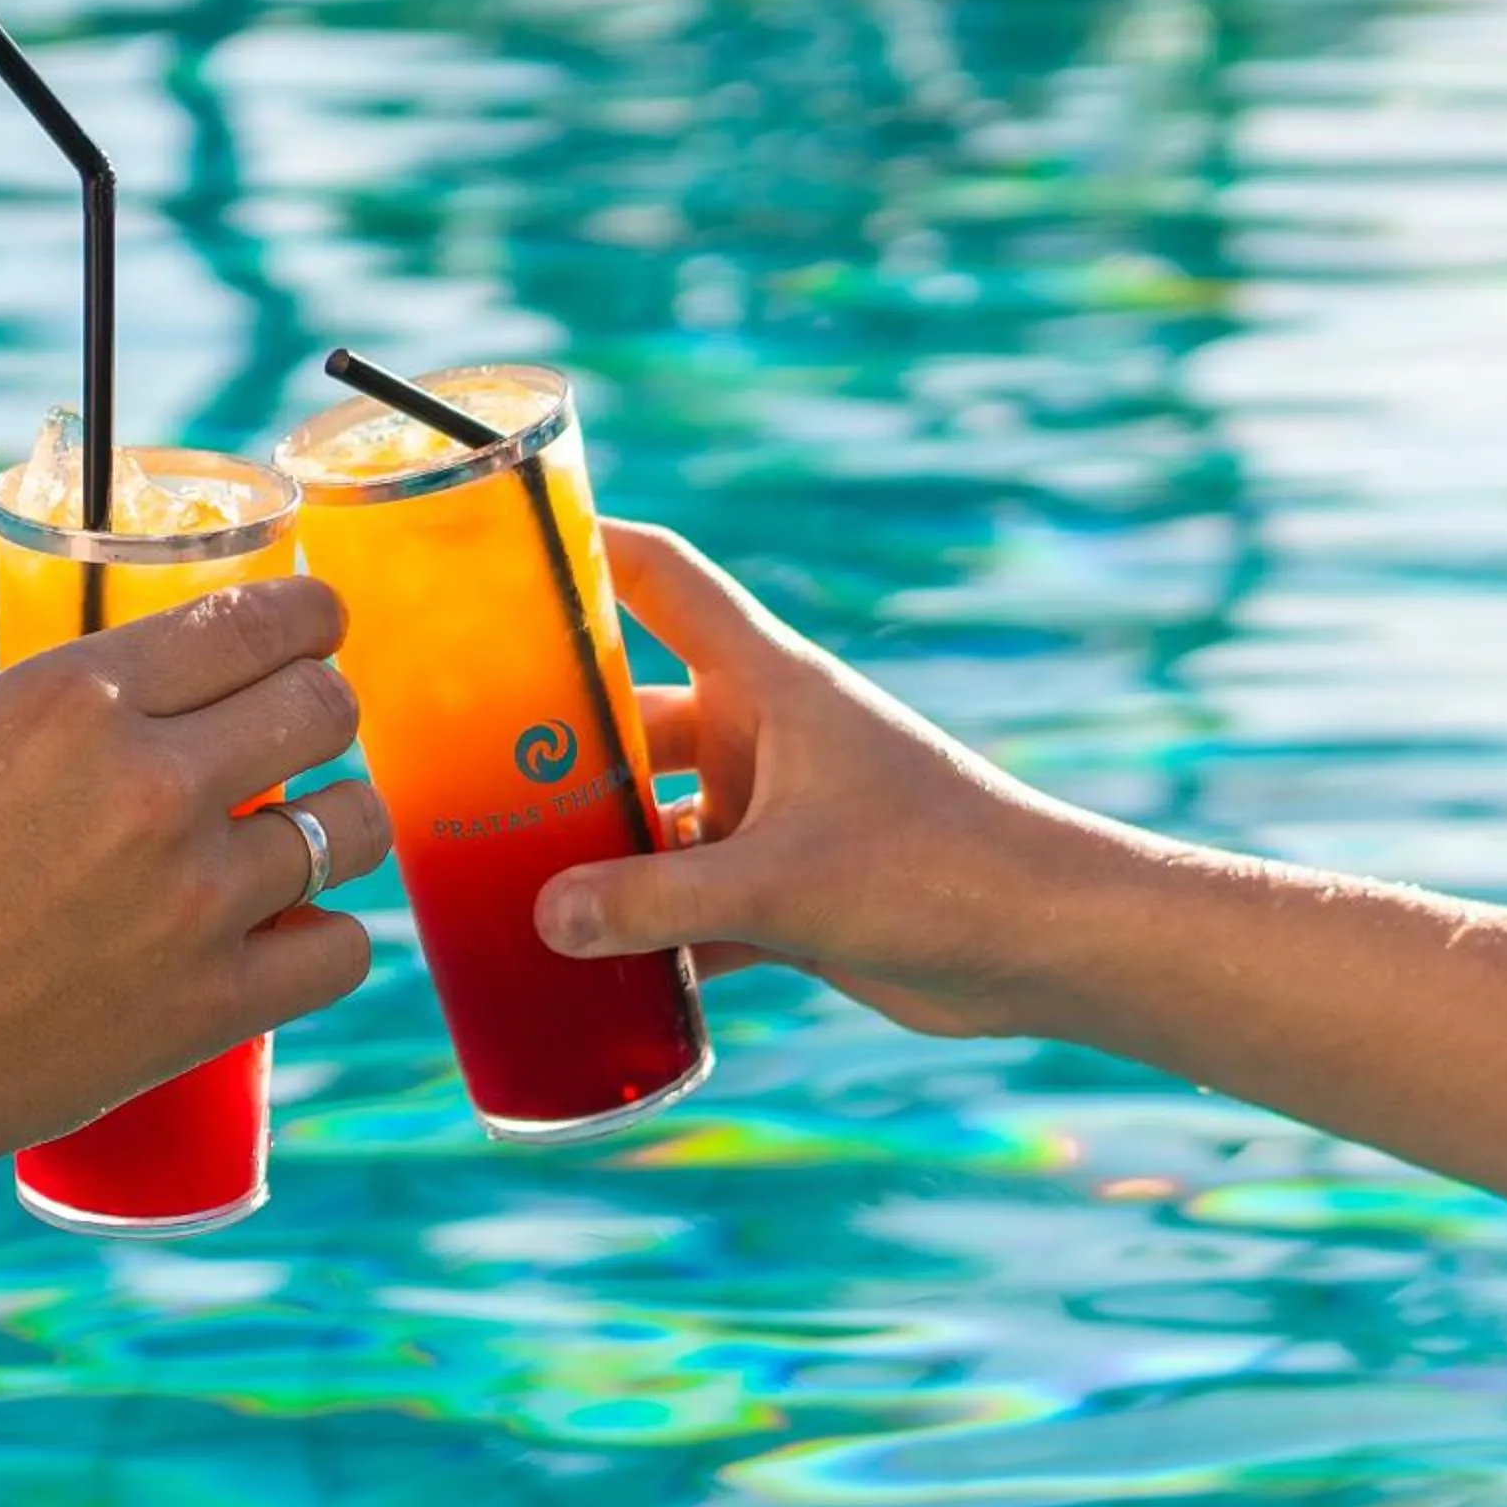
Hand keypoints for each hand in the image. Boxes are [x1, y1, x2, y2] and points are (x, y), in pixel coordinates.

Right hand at [0, 576, 389, 1180]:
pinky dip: (328, 939)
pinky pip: (346, 950)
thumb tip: (33, 685)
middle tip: (308, 726)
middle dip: (325, 705)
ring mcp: (193, 901)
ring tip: (312, 830)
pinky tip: (295, 934)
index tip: (319, 625)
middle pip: (325, 707)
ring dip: (342, 818)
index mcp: (72, 701)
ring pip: (355, 825)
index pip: (255, 620)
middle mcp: (151, 784)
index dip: (308, 616)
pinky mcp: (213, 1007)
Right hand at [534, 522, 1133, 1039]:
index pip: (661, 580)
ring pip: (655, 818)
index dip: (588, 548)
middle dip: (555, 739)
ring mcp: (776, 815)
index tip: (504, 543)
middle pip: (633, 714)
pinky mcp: (792, 892)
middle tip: (455, 762)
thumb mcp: (781, 884)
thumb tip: (540, 918)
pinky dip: (641, 929)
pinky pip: (689, 901)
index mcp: (768, 684)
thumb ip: (653, 900)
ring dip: (593, 847)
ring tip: (494, 872)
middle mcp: (765, 736)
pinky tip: (574, 964)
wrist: (1051, 946)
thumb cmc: (938, 873)